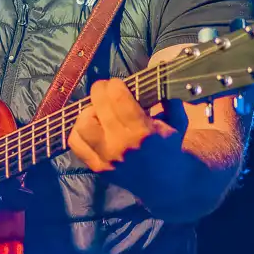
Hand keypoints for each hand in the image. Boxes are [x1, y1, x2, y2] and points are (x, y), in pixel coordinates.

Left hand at [67, 79, 183, 178]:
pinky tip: (90, 126)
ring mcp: (106, 158)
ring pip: (82, 125)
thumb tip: (161, 70)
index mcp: (143, 131)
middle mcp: (122, 145)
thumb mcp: (177, 121)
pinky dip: (78, 130)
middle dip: (99, 91)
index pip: (118, 98)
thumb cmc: (171, 146)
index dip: (114, 85)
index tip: (117, 83)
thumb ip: (168, 98)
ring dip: (87, 112)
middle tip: (104, 89)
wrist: (168, 183)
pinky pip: (76, 143)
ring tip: (98, 110)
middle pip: (97, 108)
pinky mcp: (97, 168)